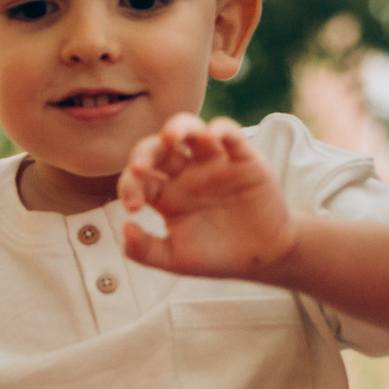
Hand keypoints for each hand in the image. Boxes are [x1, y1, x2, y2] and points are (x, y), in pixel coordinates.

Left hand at [116, 115, 297, 281]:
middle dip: (144, 152)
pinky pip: (231, 135)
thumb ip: (145, 251)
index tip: (134, 208)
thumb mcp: (176, 260)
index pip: (139, 178)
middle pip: (159, 149)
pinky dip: (222, 130)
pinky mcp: (243, 159)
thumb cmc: (217, 257)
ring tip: (169, 137)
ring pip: (191, 131)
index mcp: (166, 194)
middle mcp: (186, 173)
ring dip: (178, 127)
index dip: (130, 186)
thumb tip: (125, 227)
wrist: (263, 258)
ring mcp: (214, 163)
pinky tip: (212, 136)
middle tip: (140, 168)